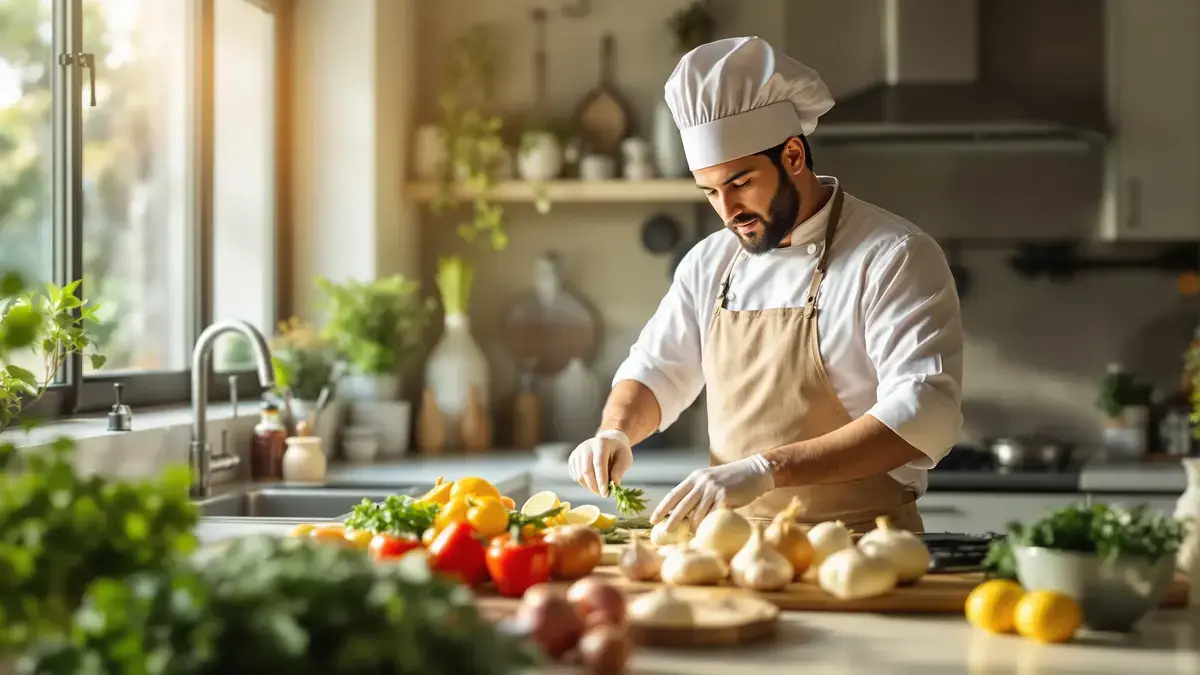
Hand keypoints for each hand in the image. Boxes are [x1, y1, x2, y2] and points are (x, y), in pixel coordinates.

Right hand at [568, 430, 632, 495]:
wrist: (608, 441)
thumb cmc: (618, 451)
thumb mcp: (625, 458)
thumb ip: (620, 470)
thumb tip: (614, 483)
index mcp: (601, 443)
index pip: (599, 464)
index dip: (602, 480)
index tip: (606, 493)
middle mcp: (586, 446)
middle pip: (586, 471)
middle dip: (595, 487)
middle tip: (603, 494)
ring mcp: (577, 452)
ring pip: (579, 476)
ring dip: (589, 486)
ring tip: (599, 488)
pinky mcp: (572, 458)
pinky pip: (575, 476)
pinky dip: (584, 483)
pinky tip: (593, 482)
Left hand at [650, 454, 774, 530]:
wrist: (754, 472)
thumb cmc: (731, 480)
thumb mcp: (710, 480)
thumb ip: (697, 492)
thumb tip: (681, 512)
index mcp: (694, 478)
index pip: (673, 494)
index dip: (662, 507)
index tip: (653, 519)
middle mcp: (701, 482)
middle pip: (682, 505)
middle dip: (672, 520)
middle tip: (665, 532)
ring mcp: (713, 489)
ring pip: (697, 513)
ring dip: (693, 527)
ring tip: (691, 535)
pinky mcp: (725, 497)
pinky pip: (713, 515)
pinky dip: (708, 526)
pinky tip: (706, 533)